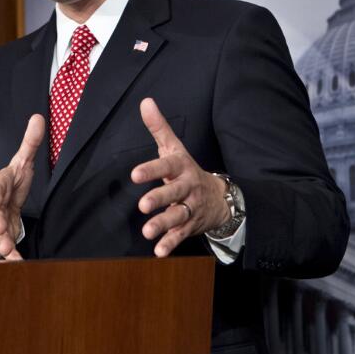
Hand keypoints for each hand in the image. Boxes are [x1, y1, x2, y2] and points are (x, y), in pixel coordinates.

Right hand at [0, 114, 44, 260]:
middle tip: (0, 227)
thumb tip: (39, 116)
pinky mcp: (2, 236)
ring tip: (8, 250)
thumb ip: (29, 143)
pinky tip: (17, 262)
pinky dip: (11, 256)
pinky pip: (5, 247)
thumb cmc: (10, 183)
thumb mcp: (21, 162)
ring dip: (2, 241)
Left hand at [132, 98, 230, 256]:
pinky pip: (180, 235)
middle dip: (159, 199)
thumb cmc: (187, 169)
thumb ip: (159, 127)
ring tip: (147, 232)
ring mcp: (190, 207)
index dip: (152, 170)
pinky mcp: (190, 225)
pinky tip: (158, 251)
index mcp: (181, 167)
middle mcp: (187, 187)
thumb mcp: (174, 148)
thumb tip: (145, 101)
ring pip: (177, 216)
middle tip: (142, 205)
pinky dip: (170, 243)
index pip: (166, 166)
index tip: (134, 174)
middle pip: (174, 193)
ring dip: (163, 224)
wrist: (220, 197)